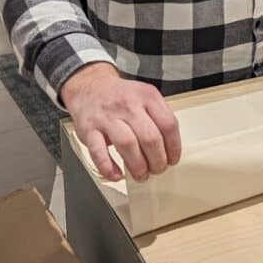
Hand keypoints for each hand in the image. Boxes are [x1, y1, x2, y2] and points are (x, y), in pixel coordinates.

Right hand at [60, 63, 180, 181]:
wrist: (89, 87)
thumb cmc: (120, 97)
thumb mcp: (144, 97)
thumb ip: (157, 118)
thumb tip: (169, 149)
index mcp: (147, 96)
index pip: (168, 124)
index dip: (174, 147)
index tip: (172, 159)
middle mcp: (128, 104)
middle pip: (150, 137)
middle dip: (157, 160)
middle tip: (157, 169)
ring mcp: (107, 116)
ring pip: (127, 144)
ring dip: (137, 166)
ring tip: (141, 174)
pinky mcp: (89, 129)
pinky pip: (98, 152)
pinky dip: (108, 167)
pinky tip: (116, 175)